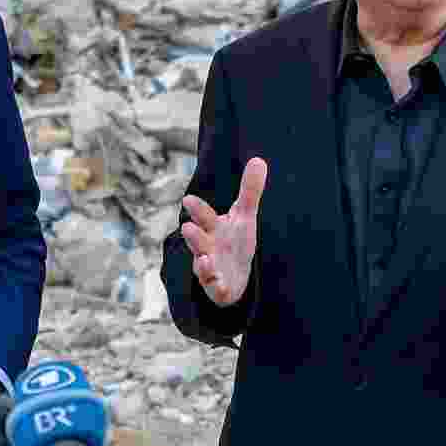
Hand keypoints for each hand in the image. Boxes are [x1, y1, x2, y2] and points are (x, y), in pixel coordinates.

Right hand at [179, 156, 267, 306]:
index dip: (197, 209)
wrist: (234, 276)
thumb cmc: (235, 242)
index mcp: (213, 228)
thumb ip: (249, 191)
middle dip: (193, 235)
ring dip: (201, 262)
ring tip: (203, 258)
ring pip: (202, 264)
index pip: (204, 216)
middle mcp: (207, 247)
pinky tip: (216, 279)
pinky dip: (214, 284)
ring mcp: (210, 267)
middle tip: (187, 227)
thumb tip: (258, 159)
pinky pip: (214, 287)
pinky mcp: (217, 286)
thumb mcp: (245, 217)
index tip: (187, 200)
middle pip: (198, 240)